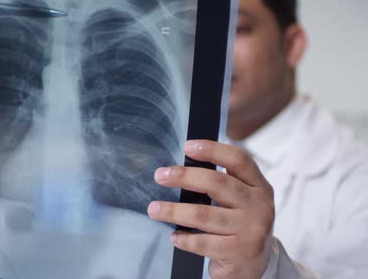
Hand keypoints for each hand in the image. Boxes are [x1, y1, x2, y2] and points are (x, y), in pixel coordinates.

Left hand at [148, 140, 274, 278]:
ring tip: (154, 209)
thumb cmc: (239, 226)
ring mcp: (251, 230)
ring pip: (203, 214)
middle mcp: (259, 206)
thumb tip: (181, 169)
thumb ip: (221, 184)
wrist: (256, 266)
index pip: (239, 160)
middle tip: (160, 176)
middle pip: (217, 183)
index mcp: (259, 186)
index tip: (187, 147)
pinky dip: (184, 239)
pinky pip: (203, 242)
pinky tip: (174, 237)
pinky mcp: (240, 252)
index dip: (213, 150)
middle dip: (184, 177)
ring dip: (173, 211)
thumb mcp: (240, 201)